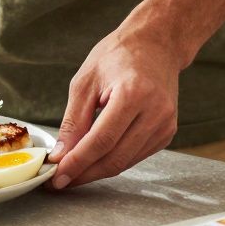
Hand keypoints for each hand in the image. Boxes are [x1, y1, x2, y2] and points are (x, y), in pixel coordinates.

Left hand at [47, 27, 180, 188]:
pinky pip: (135, 156)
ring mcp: (165, 125)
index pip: (101, 141)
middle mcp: (155, 113)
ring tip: (72, 172)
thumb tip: (61, 155)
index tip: (57, 177)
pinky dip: (113, 161)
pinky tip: (95, 159)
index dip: (77, 163)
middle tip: (60, 181)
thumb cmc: (118, 55)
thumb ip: (73, 121)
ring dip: (97, 171)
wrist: (156, 44)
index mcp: (133, 95)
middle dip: (84, 173)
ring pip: (125, 162)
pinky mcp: (167, 133)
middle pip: (115, 157)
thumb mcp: (85, 82)